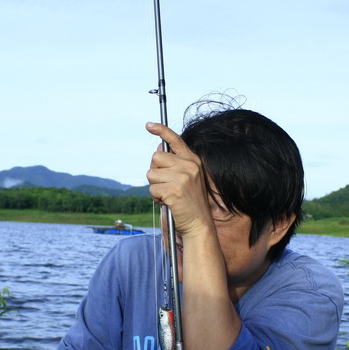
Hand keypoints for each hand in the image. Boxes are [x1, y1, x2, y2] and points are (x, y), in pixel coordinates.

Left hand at [145, 122, 213, 238]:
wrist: (200, 224)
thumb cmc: (190, 203)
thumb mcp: (188, 178)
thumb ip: (175, 163)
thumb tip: (159, 148)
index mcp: (193, 160)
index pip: (175, 139)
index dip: (161, 130)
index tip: (149, 125)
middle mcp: (189, 165)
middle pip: (156, 157)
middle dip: (155, 172)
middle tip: (166, 185)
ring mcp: (182, 177)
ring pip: (151, 174)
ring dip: (155, 186)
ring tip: (168, 195)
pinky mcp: (174, 190)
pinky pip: (152, 189)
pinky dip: (156, 198)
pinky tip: (167, 202)